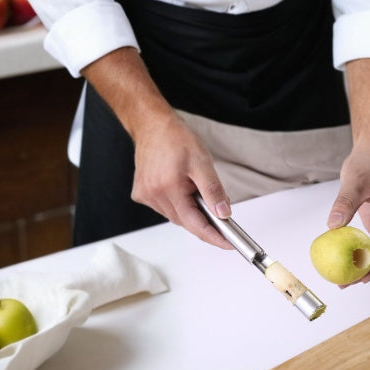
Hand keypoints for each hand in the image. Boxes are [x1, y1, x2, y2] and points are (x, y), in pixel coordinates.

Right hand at [81, 47, 233, 249]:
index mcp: (168, 188)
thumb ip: (213, 191)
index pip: (195, 224)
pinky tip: (181, 188)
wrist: (152, 125)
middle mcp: (153, 195)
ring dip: (190, 210)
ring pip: (176, 215)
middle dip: (204, 220)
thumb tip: (224, 213)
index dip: (214, 236)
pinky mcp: (141, 193)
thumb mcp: (202, 162)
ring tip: (196, 188)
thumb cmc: (176, 138)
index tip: (228, 244)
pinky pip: (165, 207)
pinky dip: (178, 203)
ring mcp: (145, 195)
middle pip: (185, 221)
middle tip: (221, 212)